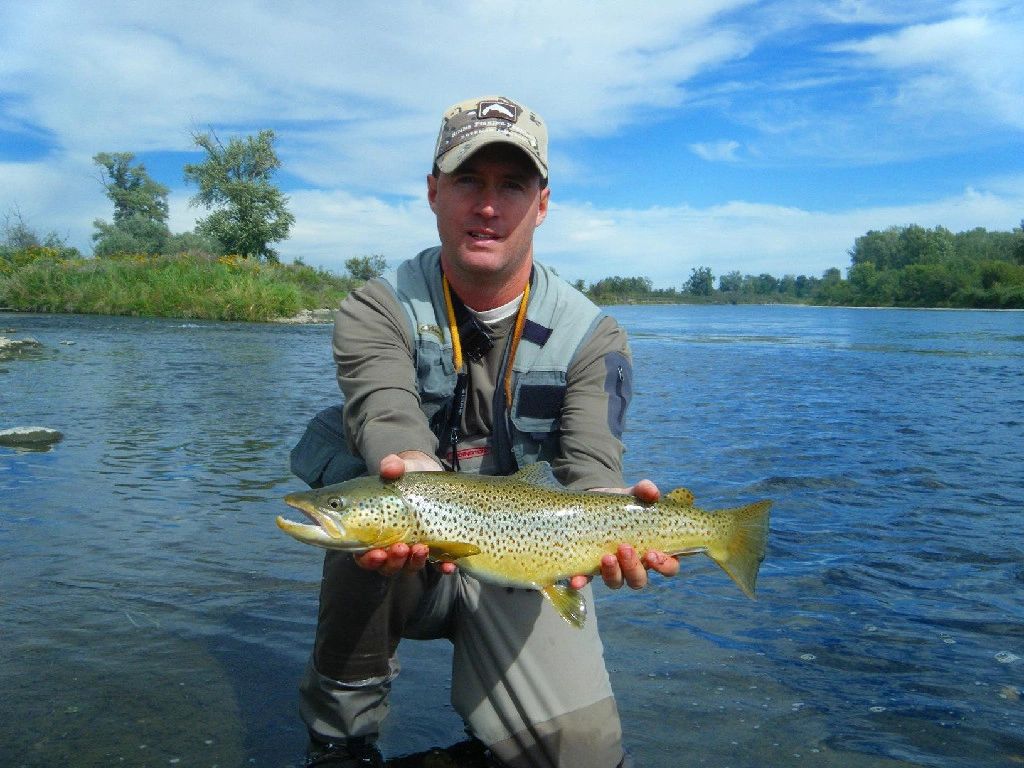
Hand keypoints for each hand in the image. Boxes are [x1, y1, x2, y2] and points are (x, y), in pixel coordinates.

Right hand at [355, 452, 455, 574]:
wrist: (430, 476)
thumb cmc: (405, 476)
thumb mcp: (400, 468)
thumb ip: (393, 466)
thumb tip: (389, 466)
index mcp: (371, 531)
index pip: (362, 554)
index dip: (367, 559)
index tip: (376, 552)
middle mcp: (390, 545)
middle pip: (386, 566)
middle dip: (393, 561)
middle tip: (400, 548)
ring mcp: (413, 549)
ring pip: (410, 566)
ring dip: (414, 562)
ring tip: (422, 547)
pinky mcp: (435, 549)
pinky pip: (438, 564)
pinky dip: (443, 567)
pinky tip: (449, 565)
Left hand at [568, 479, 679, 589]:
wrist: (595, 503)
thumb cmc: (623, 504)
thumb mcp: (633, 495)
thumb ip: (645, 491)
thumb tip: (652, 492)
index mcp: (654, 552)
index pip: (668, 567)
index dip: (664, 565)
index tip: (653, 553)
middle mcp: (634, 566)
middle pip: (639, 579)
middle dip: (633, 568)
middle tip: (625, 548)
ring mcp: (613, 570)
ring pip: (616, 582)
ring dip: (612, 573)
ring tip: (606, 557)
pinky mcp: (591, 568)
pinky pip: (587, 581)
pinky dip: (582, 582)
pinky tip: (576, 580)